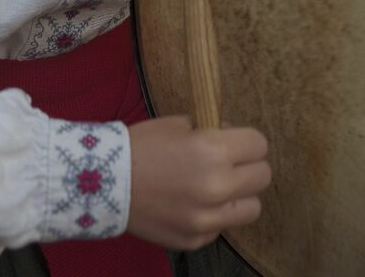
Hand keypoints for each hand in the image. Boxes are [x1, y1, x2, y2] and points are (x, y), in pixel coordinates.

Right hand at [126, 115, 270, 249]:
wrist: (102, 183)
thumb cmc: (140, 146)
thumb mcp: (178, 124)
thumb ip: (211, 133)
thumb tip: (231, 140)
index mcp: (214, 151)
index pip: (260, 145)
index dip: (247, 141)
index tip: (234, 142)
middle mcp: (216, 187)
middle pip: (263, 177)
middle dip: (248, 166)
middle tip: (229, 164)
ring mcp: (206, 219)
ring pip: (252, 208)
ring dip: (238, 197)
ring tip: (216, 189)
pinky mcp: (195, 240)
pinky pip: (220, 228)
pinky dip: (211, 217)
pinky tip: (189, 205)